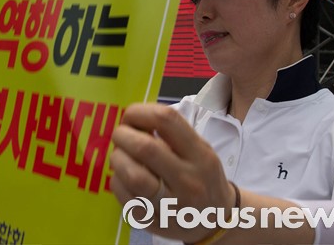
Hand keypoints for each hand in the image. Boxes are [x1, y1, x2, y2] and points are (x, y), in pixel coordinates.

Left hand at [110, 104, 234, 242]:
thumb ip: (172, 134)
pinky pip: (124, 196)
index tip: (131, 116)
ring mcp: (171, 204)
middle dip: (123, 135)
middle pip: (145, 148)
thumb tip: (133, 119)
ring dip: (118, 159)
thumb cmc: (202, 177)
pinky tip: (123, 177)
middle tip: (121, 135)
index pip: (166, 120)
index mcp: (200, 155)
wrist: (216, 220)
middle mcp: (188, 180)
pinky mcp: (153, 221)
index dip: (140, 112)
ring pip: (133, 175)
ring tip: (121, 156)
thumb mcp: (200, 151)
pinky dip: (117, 181)